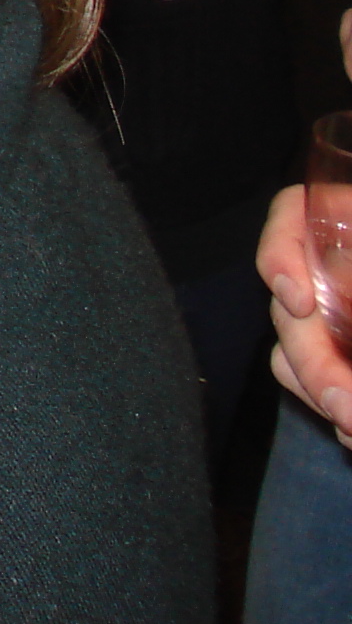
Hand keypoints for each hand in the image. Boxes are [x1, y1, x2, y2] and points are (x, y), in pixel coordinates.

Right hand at [263, 185, 351, 444]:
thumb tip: (317, 294)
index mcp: (349, 226)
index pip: (292, 214)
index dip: (280, 252)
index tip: (302, 301)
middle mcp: (336, 270)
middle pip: (290, 301)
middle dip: (312, 360)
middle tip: (345, 406)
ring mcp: (338, 318)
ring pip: (291, 351)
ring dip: (317, 391)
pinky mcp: (339, 361)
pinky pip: (312, 383)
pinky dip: (332, 409)